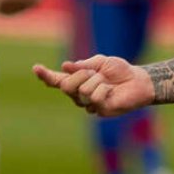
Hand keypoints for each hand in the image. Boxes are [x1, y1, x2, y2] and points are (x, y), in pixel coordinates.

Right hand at [33, 54, 153, 116]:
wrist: (137, 80)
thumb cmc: (119, 70)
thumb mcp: (100, 62)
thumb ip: (83, 65)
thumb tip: (65, 66)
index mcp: (78, 81)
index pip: (57, 81)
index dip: (46, 76)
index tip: (36, 68)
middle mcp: (80, 94)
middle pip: (66, 86)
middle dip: (80, 75)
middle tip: (94, 72)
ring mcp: (89, 104)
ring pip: (82, 90)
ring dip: (96, 81)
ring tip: (108, 82)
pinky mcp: (100, 110)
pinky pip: (95, 97)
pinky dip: (104, 89)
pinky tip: (112, 91)